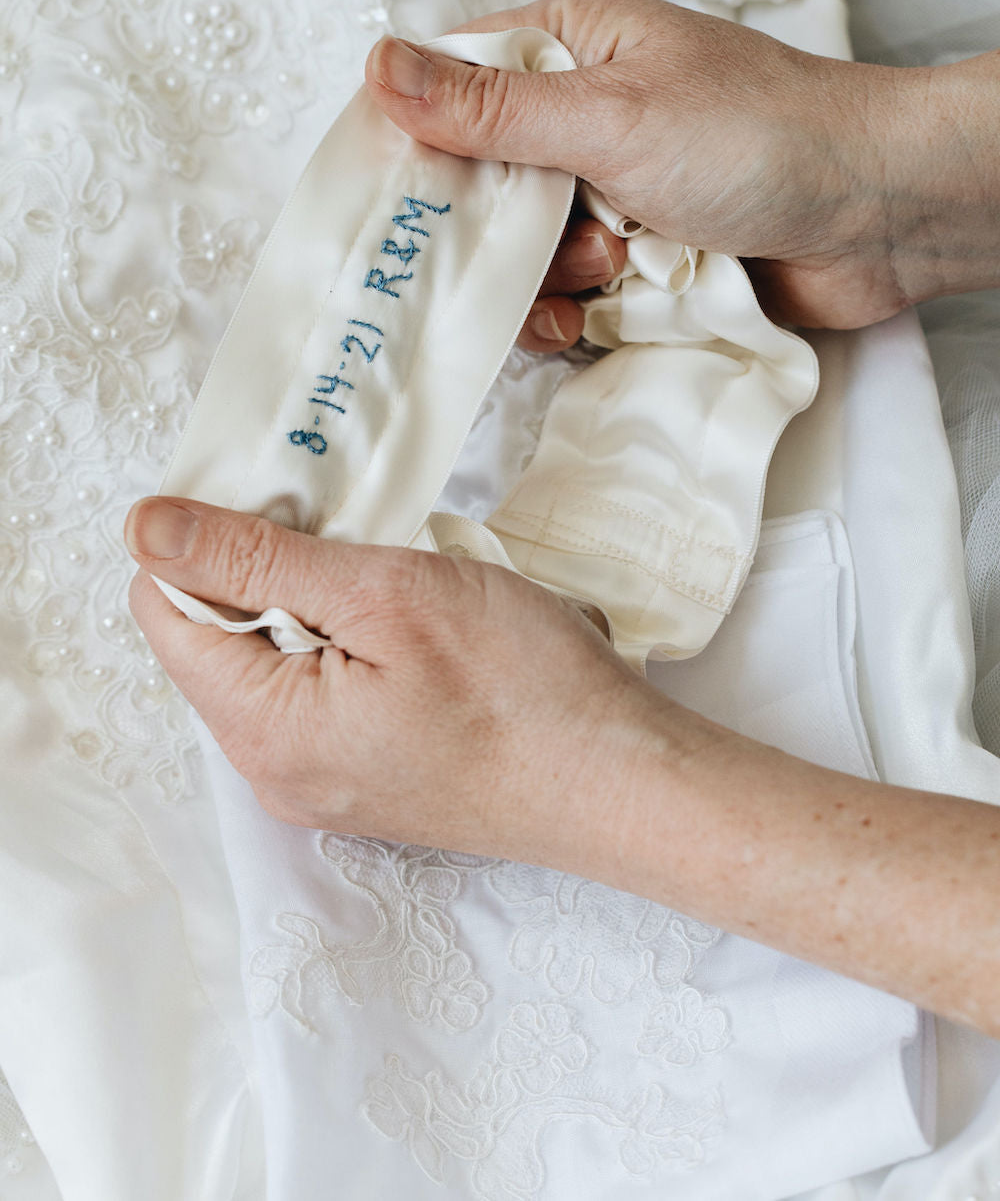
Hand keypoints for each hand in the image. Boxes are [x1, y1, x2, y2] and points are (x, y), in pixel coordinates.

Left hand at [125, 495, 999, 1035]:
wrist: (623, 784)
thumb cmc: (523, 685)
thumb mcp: (386, 593)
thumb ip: (257, 560)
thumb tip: (143, 527)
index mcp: (262, 731)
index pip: (166, 612)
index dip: (208, 538)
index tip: (288, 503)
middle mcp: (272, 772)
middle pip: (215, 639)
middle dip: (268, 570)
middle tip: (359, 541)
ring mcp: (318, 784)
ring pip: (269, 661)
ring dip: (315, 603)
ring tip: (396, 585)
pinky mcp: (361, 781)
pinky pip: (315, 694)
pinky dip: (346, 642)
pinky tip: (412, 630)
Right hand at [365, 0, 999, 334]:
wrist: (878, 215)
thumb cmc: (761, 136)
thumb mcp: (610, 115)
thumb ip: (490, 109)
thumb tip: (377, 67)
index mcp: (571, 47)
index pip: (451, 85)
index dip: (413, 142)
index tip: (393, 199)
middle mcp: (584, 115)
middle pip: (479, 182)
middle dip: (497, 229)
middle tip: (530, 240)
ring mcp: (612, 189)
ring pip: (522, 252)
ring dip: (551, 274)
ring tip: (612, 260)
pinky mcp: (640, 256)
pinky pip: (569, 296)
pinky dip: (579, 312)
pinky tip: (605, 311)